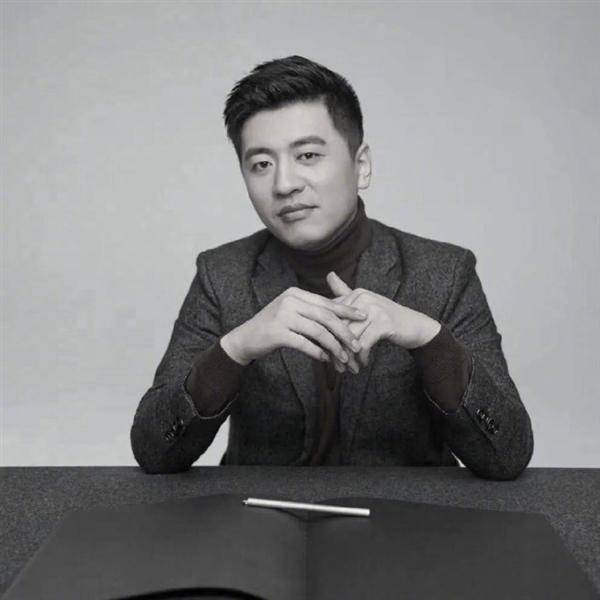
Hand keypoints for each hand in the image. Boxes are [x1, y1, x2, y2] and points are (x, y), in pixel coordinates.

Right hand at [220, 286, 367, 365]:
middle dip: (344, 331)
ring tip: (343, 357)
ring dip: (333, 346)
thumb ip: (312, 311)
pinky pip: (304, 344)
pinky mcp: (277, 333)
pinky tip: (325, 359)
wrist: (246, 338)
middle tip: (357, 344)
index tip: (364, 317)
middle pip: (325, 316)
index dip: (346, 310)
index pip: (326, 303)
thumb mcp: (292, 312)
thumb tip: (341, 315)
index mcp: (296, 293)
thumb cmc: (274, 326)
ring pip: (317, 331)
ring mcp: (282, 316)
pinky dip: (317, 352)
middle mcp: (289, 301)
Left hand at [326, 272, 441, 368]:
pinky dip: (362, 356)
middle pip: (340, 328)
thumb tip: (329, 274)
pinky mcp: (383, 323)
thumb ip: (345, 291)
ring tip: (348, 368)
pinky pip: (364, 344)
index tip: (327, 352)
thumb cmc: (385, 317)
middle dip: (336, 350)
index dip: (327, 336)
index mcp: (356, 294)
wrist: (414, 326)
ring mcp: (374, 309)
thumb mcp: (365, 304)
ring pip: (350, 338)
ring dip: (348, 357)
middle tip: (336, 366)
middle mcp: (364, 298)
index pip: (333, 317)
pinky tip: (362, 364)